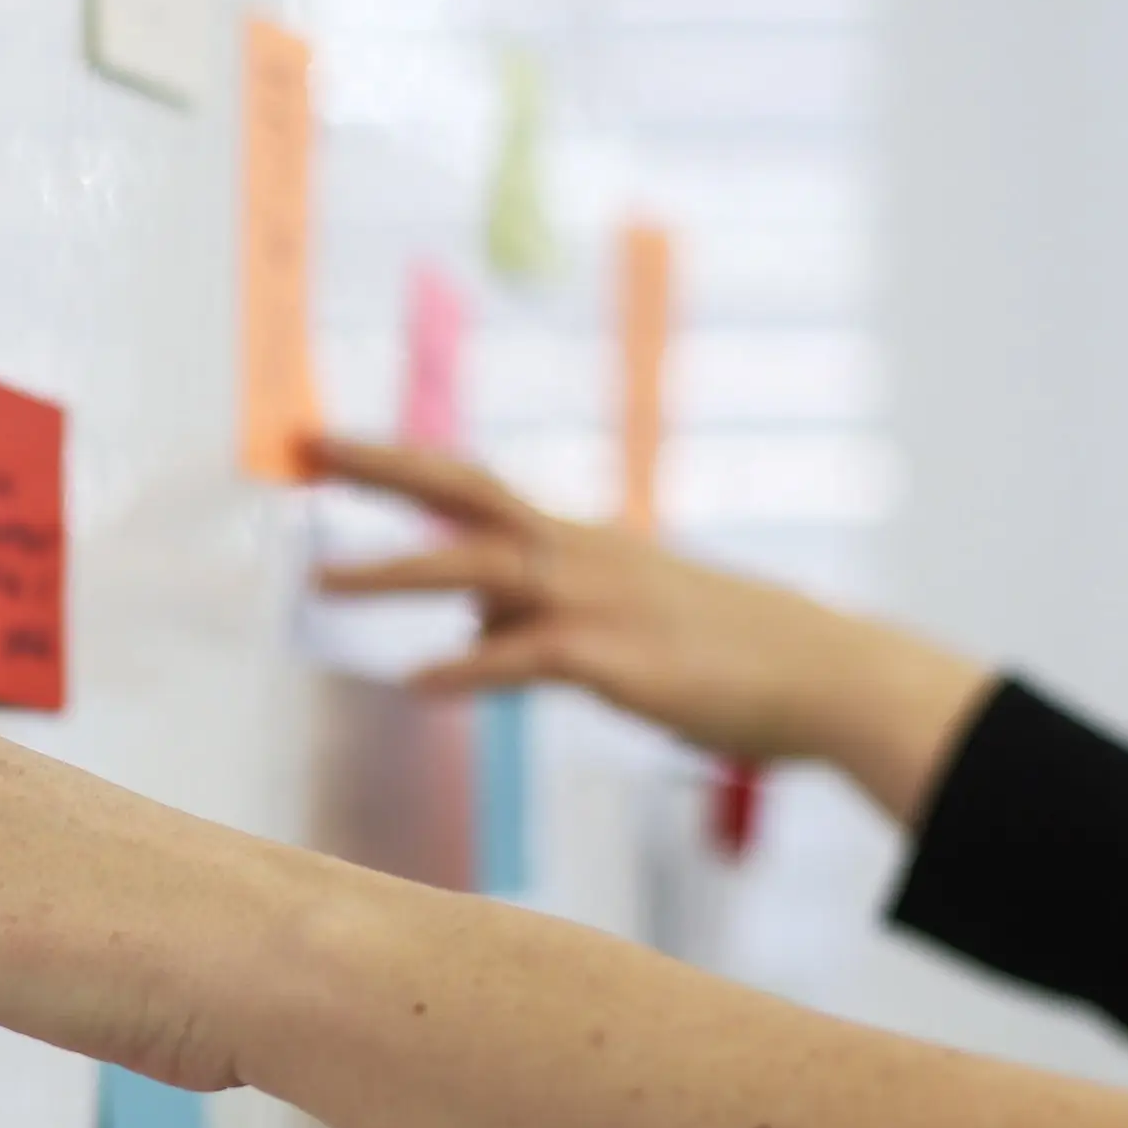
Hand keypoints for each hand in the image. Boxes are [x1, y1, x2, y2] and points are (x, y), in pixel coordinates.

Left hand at [304, 436, 991, 824]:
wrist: (821, 673)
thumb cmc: (724, 651)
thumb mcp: (620, 619)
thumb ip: (537, 619)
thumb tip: (468, 633)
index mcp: (577, 540)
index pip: (472, 483)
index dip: (399, 460)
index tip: (328, 441)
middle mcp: (578, 553)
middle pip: (464, 490)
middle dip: (382, 466)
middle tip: (307, 446)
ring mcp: (595, 600)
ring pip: (478, 568)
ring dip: (395, 570)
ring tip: (320, 581)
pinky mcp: (613, 658)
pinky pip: (523, 660)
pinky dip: (467, 669)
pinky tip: (418, 685)